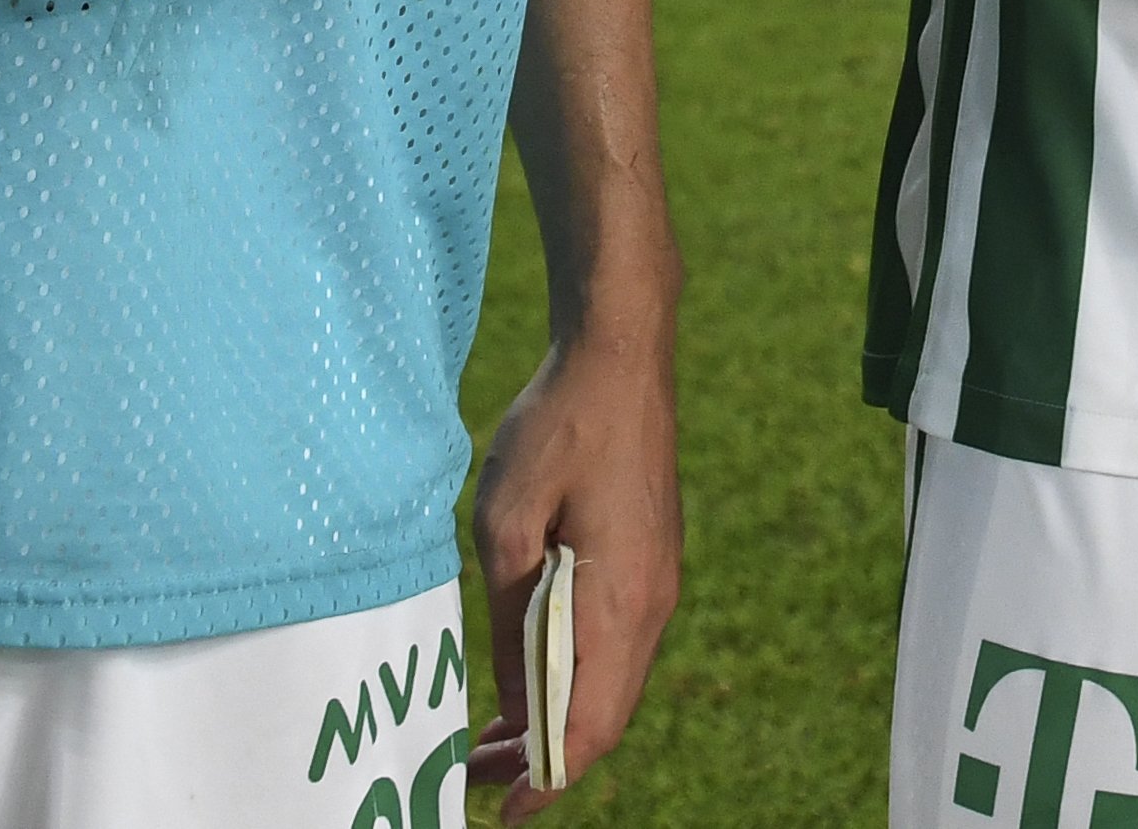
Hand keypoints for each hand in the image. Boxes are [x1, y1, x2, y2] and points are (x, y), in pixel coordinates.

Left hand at [466, 335, 679, 816]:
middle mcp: (652, 605)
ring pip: (612, 684)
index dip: (545, 779)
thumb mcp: (504, 523)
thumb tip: (513, 696)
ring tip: (493, 737)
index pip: (587, 726)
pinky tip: (529, 672)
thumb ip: (510, 618)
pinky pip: (616, 646)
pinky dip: (573, 676)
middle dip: (543, 757)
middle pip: (604, 716)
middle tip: (478, 776)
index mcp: (620, 603)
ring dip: (556, 717)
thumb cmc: (558, 427)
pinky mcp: (652, 563)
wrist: (621, 354)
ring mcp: (659, 584)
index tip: (502, 812)